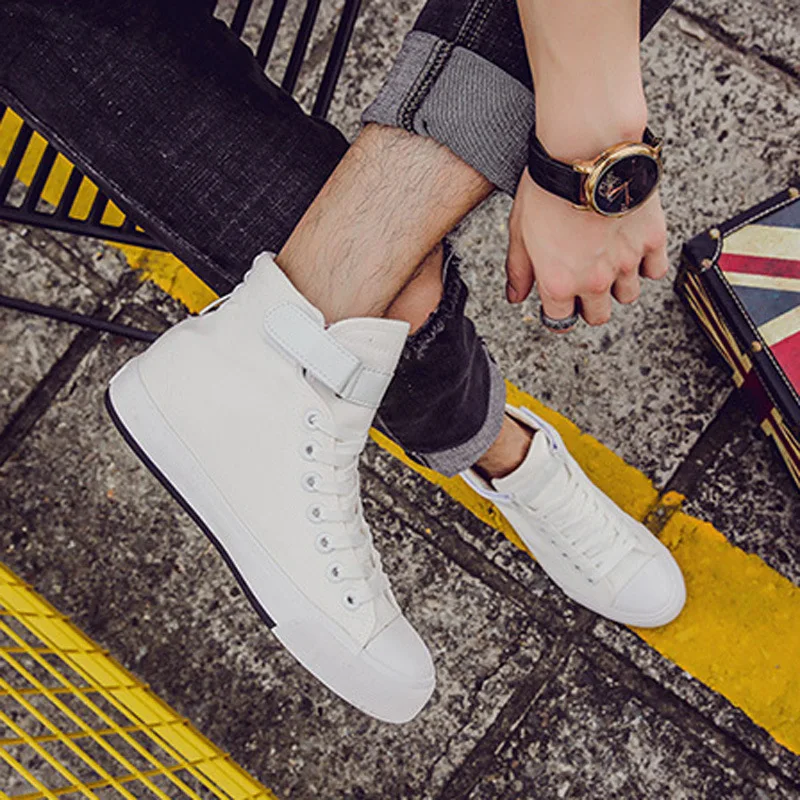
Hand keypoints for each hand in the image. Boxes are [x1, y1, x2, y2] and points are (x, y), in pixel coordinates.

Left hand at [505, 169, 668, 329]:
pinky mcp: (651, 241)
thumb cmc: (549, 186)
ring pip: (628, 296)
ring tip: (607, 261)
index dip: (558, 312)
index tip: (560, 303)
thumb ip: (519, 269)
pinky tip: (632, 250)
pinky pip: (655, 271)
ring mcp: (625, 263)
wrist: (587, 151)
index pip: (560, 321)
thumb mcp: (519, 230)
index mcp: (559, 283)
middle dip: (589, 305)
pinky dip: (646, 265)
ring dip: (618, 285)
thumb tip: (516, 297)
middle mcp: (593, 281)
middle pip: (598, 316)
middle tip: (584, 282)